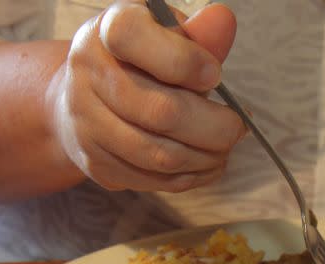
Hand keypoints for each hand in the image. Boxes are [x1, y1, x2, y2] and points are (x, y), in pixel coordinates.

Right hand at [46, 1, 245, 191]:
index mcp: (106, 32)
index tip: (215, 75)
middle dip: (212, 126)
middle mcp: (87, 75)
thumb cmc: (140, 60)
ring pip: (159, 155)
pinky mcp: (96, 164)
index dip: (183, 61)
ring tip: (225, 147)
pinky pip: (153, 181)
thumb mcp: (167, 35)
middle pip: (159, 111)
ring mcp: (86, 123)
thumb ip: (198, 35)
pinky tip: (207, 164)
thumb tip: (223, 21)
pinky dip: (191, 177)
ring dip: (205, 157)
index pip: (133, 39)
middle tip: (237, 127)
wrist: (87, 96)